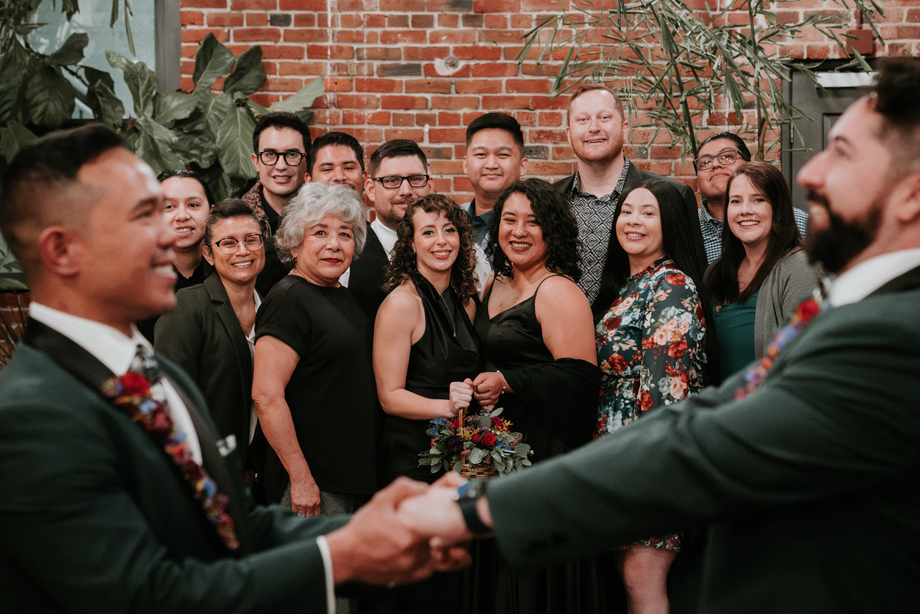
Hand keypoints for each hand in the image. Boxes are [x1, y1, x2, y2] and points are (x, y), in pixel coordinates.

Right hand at [290, 476, 320, 516]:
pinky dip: (294, 512)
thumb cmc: (309, 483)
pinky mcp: (295, 503)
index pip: (316, 514)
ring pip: (301, 515)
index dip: (314, 517)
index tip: (313, 519)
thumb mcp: (317, 492)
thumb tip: (315, 506)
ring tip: (300, 515)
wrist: (302, 479)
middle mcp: (310, 505)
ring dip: (301, 515)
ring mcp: (302, 505)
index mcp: (316, 503)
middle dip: (308, 517)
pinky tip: (295, 512)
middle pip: (309, 516)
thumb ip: (316, 501)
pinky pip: (294, 511)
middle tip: (306, 518)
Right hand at [325, 478, 470, 585]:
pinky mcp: (410, 577)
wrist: (346, 556)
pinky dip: (433, 558)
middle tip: (450, 524)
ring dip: (443, 546)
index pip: (446, 527)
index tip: (452, 512)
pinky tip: (425, 548)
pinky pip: (432, 569)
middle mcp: (414, 553)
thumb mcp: (380, 500)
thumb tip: (425, 487)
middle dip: (452, 533)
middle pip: (448, 544)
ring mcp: (413, 567)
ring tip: (437, 535)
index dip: (452, 519)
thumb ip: (404, 488)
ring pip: (442, 559)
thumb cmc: (362, 530)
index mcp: (410, 533)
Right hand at [447, 379, 473, 415]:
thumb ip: (467, 382)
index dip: (468, 390)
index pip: (468, 386)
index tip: (463, 392)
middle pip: (470, 392)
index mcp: (453, 384)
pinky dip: (466, 405)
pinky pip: (467, 404)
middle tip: (462, 397)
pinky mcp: (456, 404)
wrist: (451, 407)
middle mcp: (452, 390)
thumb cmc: (458, 396)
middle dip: (468, 395)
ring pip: (469, 398)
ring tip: (462, 400)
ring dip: (467, 401)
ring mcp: (454, 397)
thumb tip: (470, 383)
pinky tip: (461, 404)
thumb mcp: (461, 387)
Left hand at [472, 371, 506, 409]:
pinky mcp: (494, 402)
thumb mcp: (483, 375)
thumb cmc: (491, 378)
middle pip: (478, 397)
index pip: (477, 390)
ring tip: (481, 394)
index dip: (475, 387)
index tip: (477, 386)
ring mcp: (494, 399)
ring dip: (479, 399)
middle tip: (478, 390)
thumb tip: (469, 385)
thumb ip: (475, 381)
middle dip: (476, 393)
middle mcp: (493, 393)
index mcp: (490, 386)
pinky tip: (483, 399)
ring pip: (480, 403)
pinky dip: (483, 404)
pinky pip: (486, 407)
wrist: (500, 381)